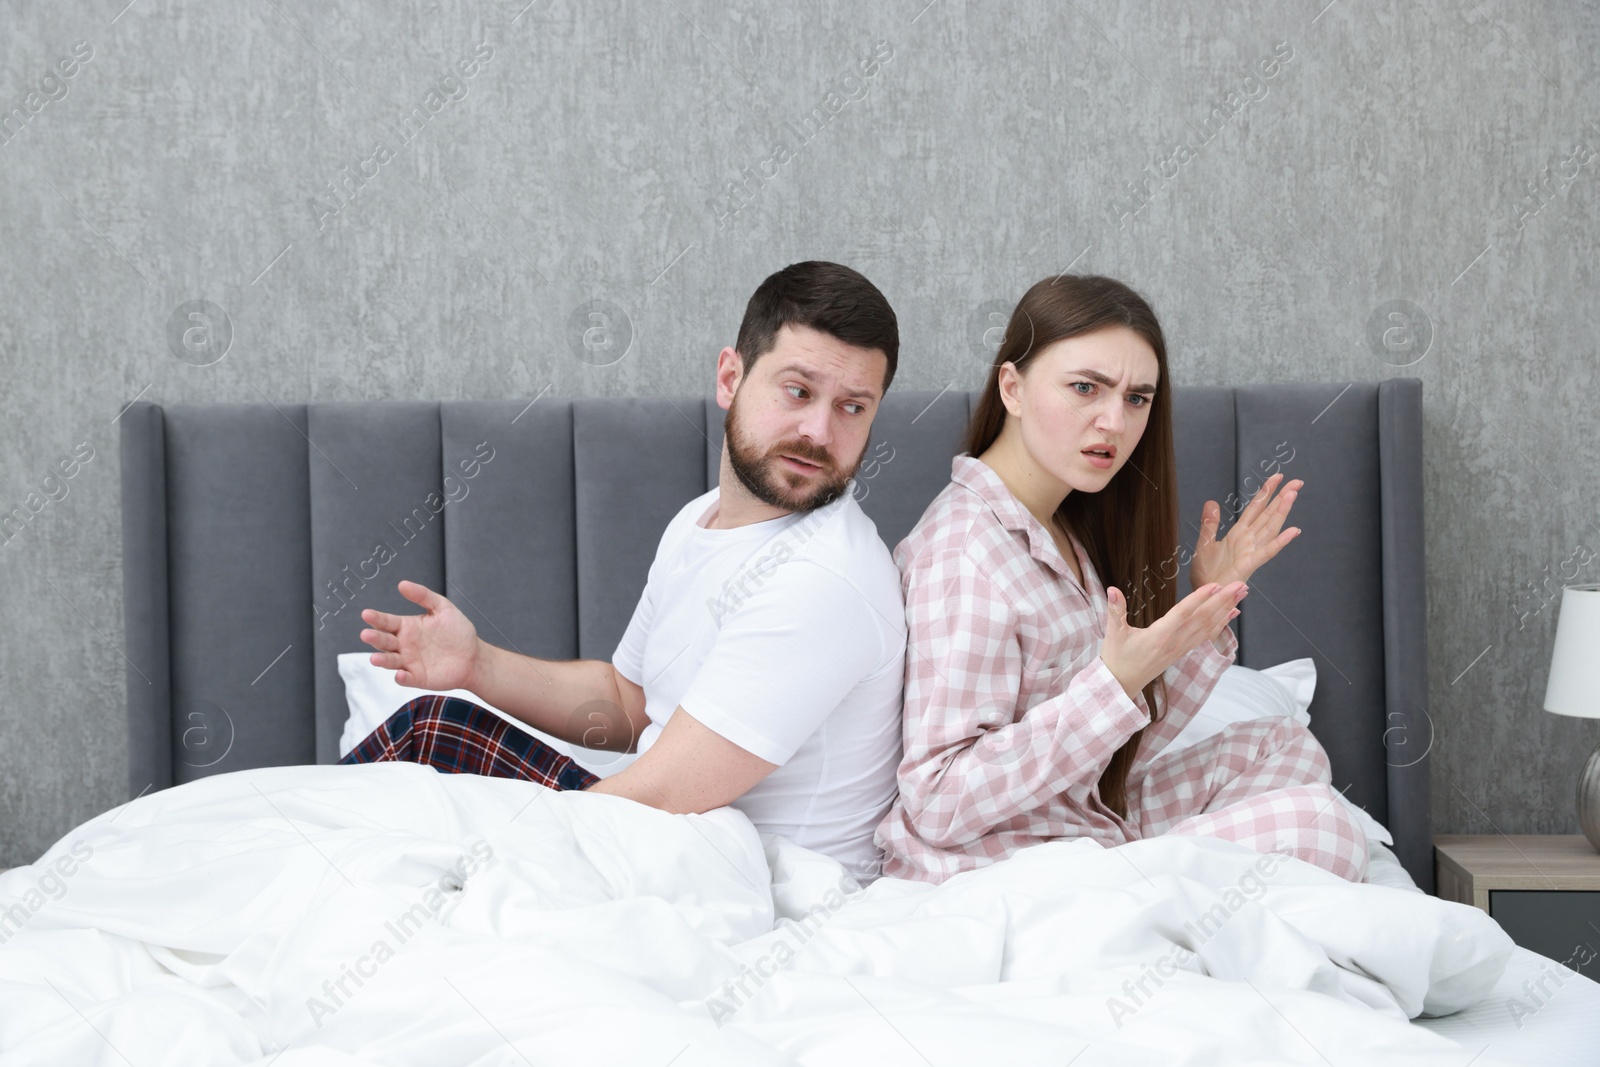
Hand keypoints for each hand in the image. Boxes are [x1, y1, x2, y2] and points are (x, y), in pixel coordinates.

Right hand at [359, 580, 480, 691]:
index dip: (376, 618)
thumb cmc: (457, 631)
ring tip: (375, 658)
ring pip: (390, 661)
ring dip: (382, 660)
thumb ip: (423, 596)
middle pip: (384, 641)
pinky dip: (401, 678)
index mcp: (406, 627)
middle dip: (374, 638)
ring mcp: (409, 662)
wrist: (474, 656)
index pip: (386, 622)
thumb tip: (402, 584)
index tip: (366, 614)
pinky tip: (400, 674)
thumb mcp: (443, 608)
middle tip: (366, 634)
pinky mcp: (417, 677)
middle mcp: (403, 644)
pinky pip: (406, 678)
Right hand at [1099, 581, 1245, 698]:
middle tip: (1240, 584)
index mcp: (1158, 636)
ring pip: (1208, 627)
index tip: (1215, 585)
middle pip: (1203, 619)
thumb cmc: (1117, 658)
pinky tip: (1232, 613)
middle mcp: (1174, 642)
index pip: (1182, 614)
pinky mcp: (1183, 650)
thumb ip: (1115, 611)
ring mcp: (1181, 648)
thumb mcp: (1113, 634)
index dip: (1199, 599)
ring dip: (1226, 609)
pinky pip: (1206, 635)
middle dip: (1223, 601)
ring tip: (1242, 594)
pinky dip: (1221, 623)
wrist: (1122, 684)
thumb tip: (1112, 589)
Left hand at [1190, 472, 1302, 589]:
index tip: (1278, 476)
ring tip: (1293, 494)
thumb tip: (1211, 501)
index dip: (1266, 492)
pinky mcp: (1249, 564)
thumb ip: (1210, 523)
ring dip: (1282, 512)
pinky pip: (1267, 551)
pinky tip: (1293, 531)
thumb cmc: (1206, 572)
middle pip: (1268, 514)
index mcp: (1238, 533)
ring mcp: (1251, 551)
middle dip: (1282, 497)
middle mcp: (1248, 540)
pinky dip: (1280, 541)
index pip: (1256, 508)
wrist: (1204, 592)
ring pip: (1270, 528)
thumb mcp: (1205, 542)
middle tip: (1297, 481)